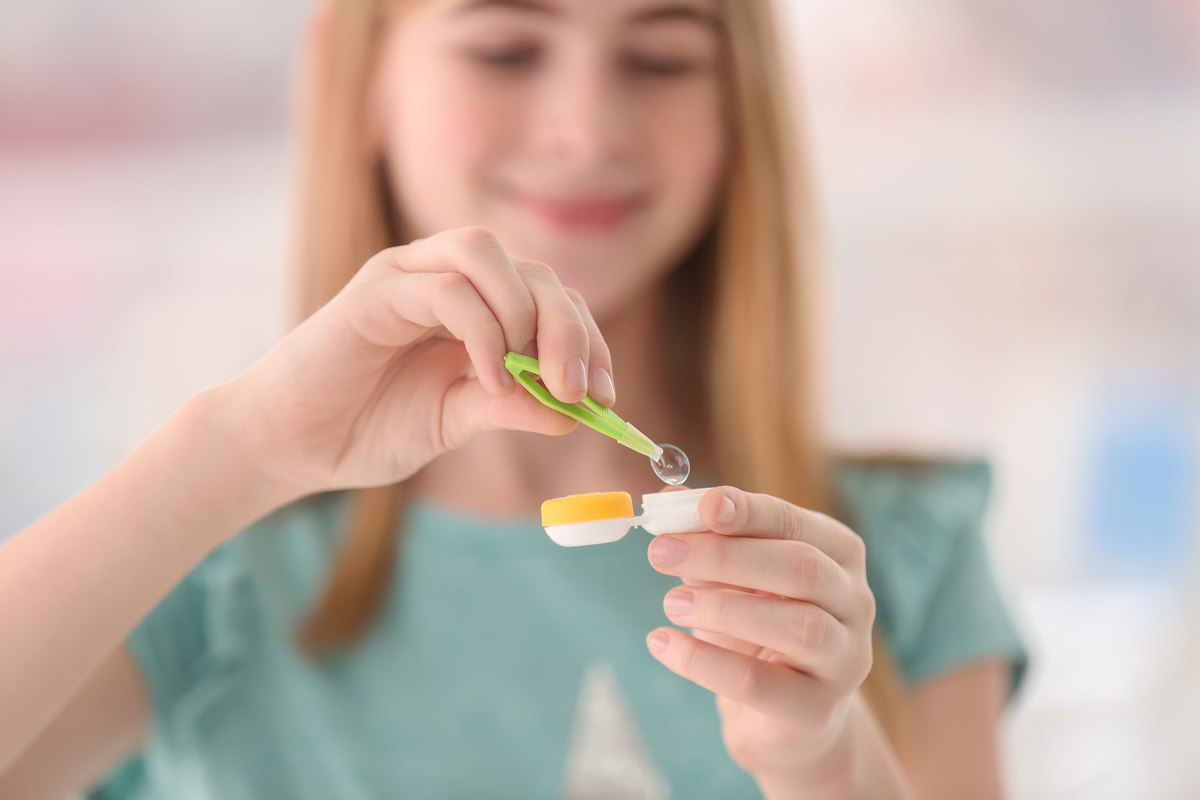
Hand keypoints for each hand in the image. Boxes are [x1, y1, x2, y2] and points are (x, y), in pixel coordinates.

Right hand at [224, 227, 613, 496]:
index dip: (587, 341)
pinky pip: (444, 289)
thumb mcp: (457, 422)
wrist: (291, 445)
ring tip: (532, 375)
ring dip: (527, 312)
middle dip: (569, 329)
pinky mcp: (374, 291)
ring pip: (486, 253)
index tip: (606, 397)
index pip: (551, 299)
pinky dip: (481, 330)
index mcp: (476, 307)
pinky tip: (487, 379)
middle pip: (532, 270)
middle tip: (581, 389)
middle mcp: (446, 280)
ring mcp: (408, 277)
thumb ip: (513, 410)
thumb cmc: (367, 427)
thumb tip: (575, 414)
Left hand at [645, 486, 875, 781]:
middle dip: (726, 556)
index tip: (703, 505)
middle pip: (801, 568)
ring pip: (796, 626)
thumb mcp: (734, 575)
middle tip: (662, 552)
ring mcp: (844, 659)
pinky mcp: (815, 710)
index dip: (750, 512)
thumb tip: (667, 499)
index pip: (796, 523)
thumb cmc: (759, 625)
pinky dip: (703, 661)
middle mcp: (854, 602)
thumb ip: (706, 535)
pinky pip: (758, 683)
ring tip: (671, 602)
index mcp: (838, 554)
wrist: (784, 715)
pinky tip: (662, 643)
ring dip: (723, 608)